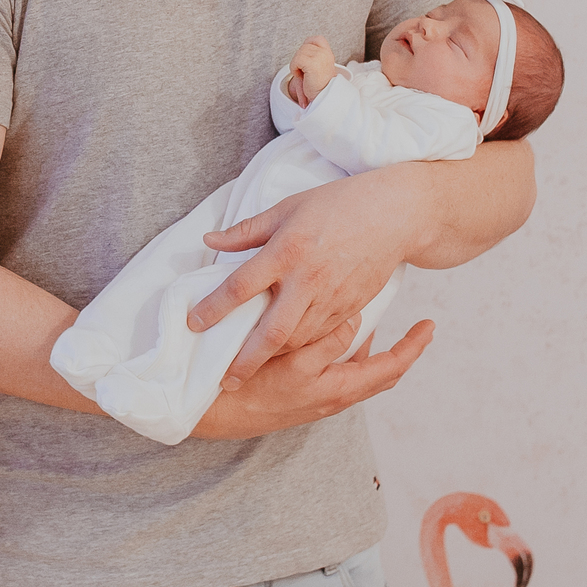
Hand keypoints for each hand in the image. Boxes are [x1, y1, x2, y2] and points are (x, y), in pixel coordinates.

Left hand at [188, 164, 426, 383]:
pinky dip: (301, 350)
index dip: (215, 307)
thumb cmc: (336, 205)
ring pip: (298, 342)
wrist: (393, 215)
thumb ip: (247, 231)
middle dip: (246, 360)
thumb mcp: (287, 208)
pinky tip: (284, 356)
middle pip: (272, 332)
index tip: (193, 324)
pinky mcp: (349, 308)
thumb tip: (210, 240)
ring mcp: (331, 298)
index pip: (242, 285)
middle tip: (225, 381)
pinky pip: (321, 337)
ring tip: (248, 371)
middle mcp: (308, 280)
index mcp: (287, 250)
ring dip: (273, 360)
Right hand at [191, 314, 434, 437]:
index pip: (390, 368)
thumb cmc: (255, 390)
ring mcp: (320, 396)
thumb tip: (357, 321)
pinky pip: (337, 372)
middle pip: (381, 372)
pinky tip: (335, 332)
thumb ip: (329, 343)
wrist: (217, 413)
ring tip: (377, 321)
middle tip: (417, 328)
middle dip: (402, 350)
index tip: (429, 325)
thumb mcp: (296, 364)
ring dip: (373, 349)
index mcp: (339, 390)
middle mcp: (335, 396)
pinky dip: (347, 352)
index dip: (413, 346)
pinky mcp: (304, 393)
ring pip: (359, 371)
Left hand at [287, 35, 335, 108]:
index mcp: (328, 54)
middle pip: (304, 47)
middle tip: (306, 73)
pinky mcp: (313, 63)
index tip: (306, 60)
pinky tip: (303, 77)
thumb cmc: (317, 86)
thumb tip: (296, 49)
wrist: (323, 98)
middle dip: (300, 60)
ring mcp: (320, 56)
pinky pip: (296, 60)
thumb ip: (310, 57)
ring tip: (305, 76)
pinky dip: (295, 69)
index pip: (317, 39)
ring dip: (297, 65)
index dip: (308, 46)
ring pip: (299, 53)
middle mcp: (325, 53)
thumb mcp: (316, 67)